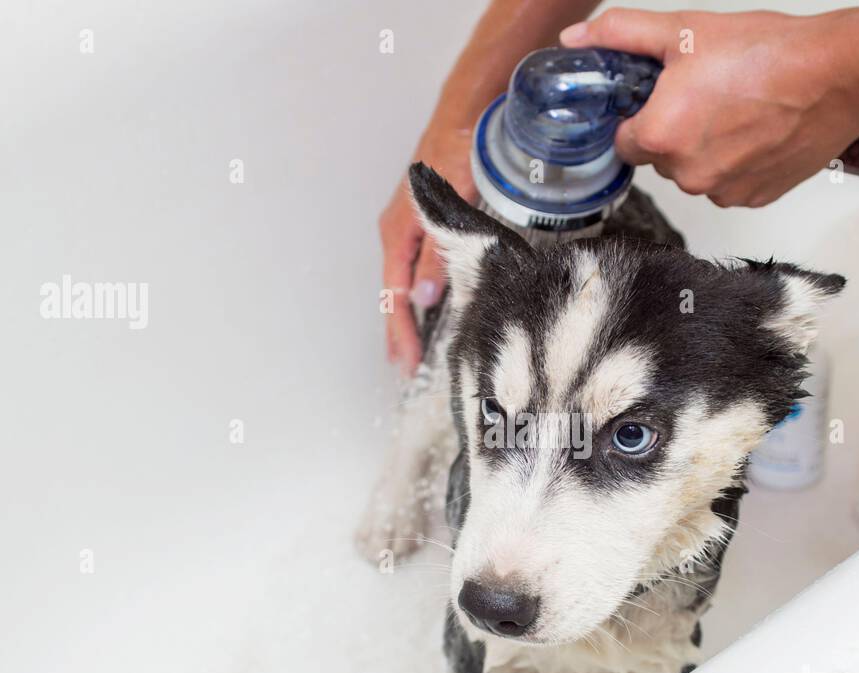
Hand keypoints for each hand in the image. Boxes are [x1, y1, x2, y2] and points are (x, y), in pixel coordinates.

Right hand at [379, 125, 476, 375]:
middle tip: (404, 370)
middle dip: (398, 334)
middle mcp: (399, 232)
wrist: (464, 115)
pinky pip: (413, 268)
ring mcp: (409, 229)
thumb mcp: (448, 205)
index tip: (407, 363)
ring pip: (402, 283)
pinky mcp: (424, 225)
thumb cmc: (456, 151)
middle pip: (393, 294)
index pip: (395, 295)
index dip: (401, 332)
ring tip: (407, 351)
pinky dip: (415, 294)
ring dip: (404, 317)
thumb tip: (423, 298)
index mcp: (398, 231)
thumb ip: (437, 252)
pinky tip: (424, 308)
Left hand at [560, 8, 858, 207]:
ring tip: (736, 110)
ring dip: (704, 149)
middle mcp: (686, 176)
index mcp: (659, 137)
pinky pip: (728, 184)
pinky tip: (755, 131)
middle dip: (673, 131)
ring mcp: (722, 192)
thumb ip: (621, 35)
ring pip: (694, 173)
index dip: (639, 117)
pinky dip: (735, 163)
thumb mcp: (683, 30)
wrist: (834, 77)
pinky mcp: (753, 199)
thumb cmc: (764, 53)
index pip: (623, 142)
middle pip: (659, 159)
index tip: (660, 98)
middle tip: (706, 95)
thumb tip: (577, 40)